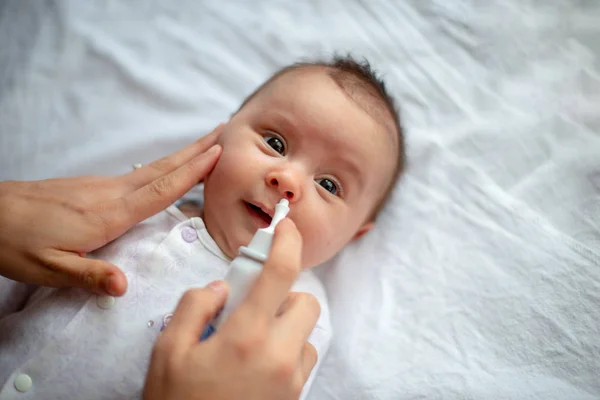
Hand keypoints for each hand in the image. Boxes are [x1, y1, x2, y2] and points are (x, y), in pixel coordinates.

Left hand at [0, 125, 222, 295]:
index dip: (193, 171)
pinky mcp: (91, 187)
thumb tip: (124, 287)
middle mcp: (110, 193)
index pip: (160, 189)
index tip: (219, 152)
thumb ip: (89, 276)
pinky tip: (166, 170)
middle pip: (163, 168)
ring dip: (182, 156)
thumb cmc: (14, 241)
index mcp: (108, 214)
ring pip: (152, 168)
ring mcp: (100, 186)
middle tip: (223, 131)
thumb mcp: (49, 269)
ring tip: (205, 146)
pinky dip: (162, 167)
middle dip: (196, 150)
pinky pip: (138, 174)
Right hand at [144, 219, 319, 399]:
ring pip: (307, 333)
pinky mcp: (295, 399)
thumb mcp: (167, 353)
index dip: (287, 241)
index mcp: (246, 337)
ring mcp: (291, 380)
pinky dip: (288, 352)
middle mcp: (278, 356)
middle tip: (253, 305)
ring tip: (251, 341)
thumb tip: (220, 287)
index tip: (286, 226)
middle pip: (306, 302)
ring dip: (286, 325)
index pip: (280, 273)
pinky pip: (303, 361)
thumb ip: (193, 308)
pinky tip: (258, 365)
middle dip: (284, 294)